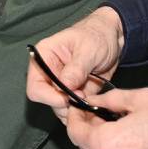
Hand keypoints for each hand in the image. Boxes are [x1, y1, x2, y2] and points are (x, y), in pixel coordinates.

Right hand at [26, 6, 125, 120]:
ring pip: (59, 108)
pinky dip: (82, 112)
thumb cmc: (97, 36)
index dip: (49, 96)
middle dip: (65, 104)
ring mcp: (61, 85)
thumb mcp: (88, 48)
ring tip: (91, 100)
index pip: (35, 86)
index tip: (68, 99)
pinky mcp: (73, 93)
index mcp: (44, 57)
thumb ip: (77, 68)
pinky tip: (93, 105)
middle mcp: (48, 73)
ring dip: (75, 110)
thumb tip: (65, 86)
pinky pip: (72, 110)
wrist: (112, 39)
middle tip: (84, 98)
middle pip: (46, 100)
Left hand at [62, 87, 147, 148]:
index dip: (74, 117)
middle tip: (98, 111)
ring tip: (118, 124)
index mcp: (108, 146)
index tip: (79, 106)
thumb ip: (110, 100)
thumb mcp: (140, 99)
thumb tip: (93, 101)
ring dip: (103, 142)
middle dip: (88, 129)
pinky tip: (133, 140)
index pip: (75, 133)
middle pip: (86, 148)